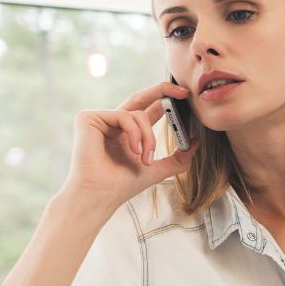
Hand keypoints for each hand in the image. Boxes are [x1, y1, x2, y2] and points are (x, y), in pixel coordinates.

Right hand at [65, 81, 198, 207]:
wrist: (100, 195)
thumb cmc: (122, 185)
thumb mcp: (157, 169)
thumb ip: (177, 158)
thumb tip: (196, 143)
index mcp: (127, 133)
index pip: (149, 110)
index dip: (166, 100)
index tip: (186, 97)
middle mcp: (114, 123)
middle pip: (141, 97)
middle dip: (163, 90)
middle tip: (184, 92)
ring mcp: (101, 119)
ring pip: (138, 113)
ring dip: (149, 136)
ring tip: (146, 158)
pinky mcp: (89, 118)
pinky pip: (125, 116)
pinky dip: (135, 133)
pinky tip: (134, 150)